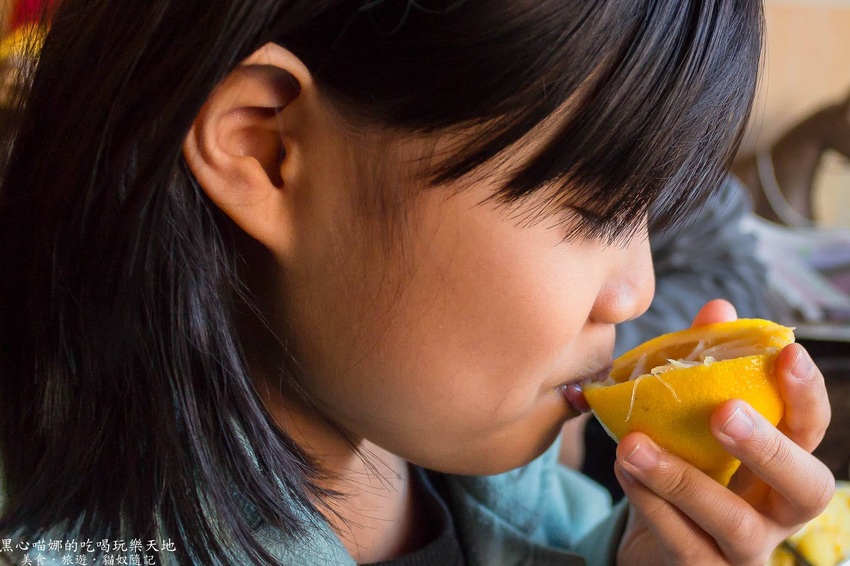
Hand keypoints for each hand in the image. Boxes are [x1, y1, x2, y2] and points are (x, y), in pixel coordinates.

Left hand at [615, 299, 834, 564]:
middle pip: (803, 486)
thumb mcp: (693, 420)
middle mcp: (778, 512)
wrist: (652, 544)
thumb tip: (718, 309)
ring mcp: (746, 551)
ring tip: (634, 446)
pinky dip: (650, 504)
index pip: (811, 431)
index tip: (788, 353)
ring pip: (733, 522)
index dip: (808, 395)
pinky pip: (682, 544)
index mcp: (782, 466)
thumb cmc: (684, 469)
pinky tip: (624, 470)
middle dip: (767, 447)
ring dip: (682, 479)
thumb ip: (706, 365)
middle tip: (723, 412)